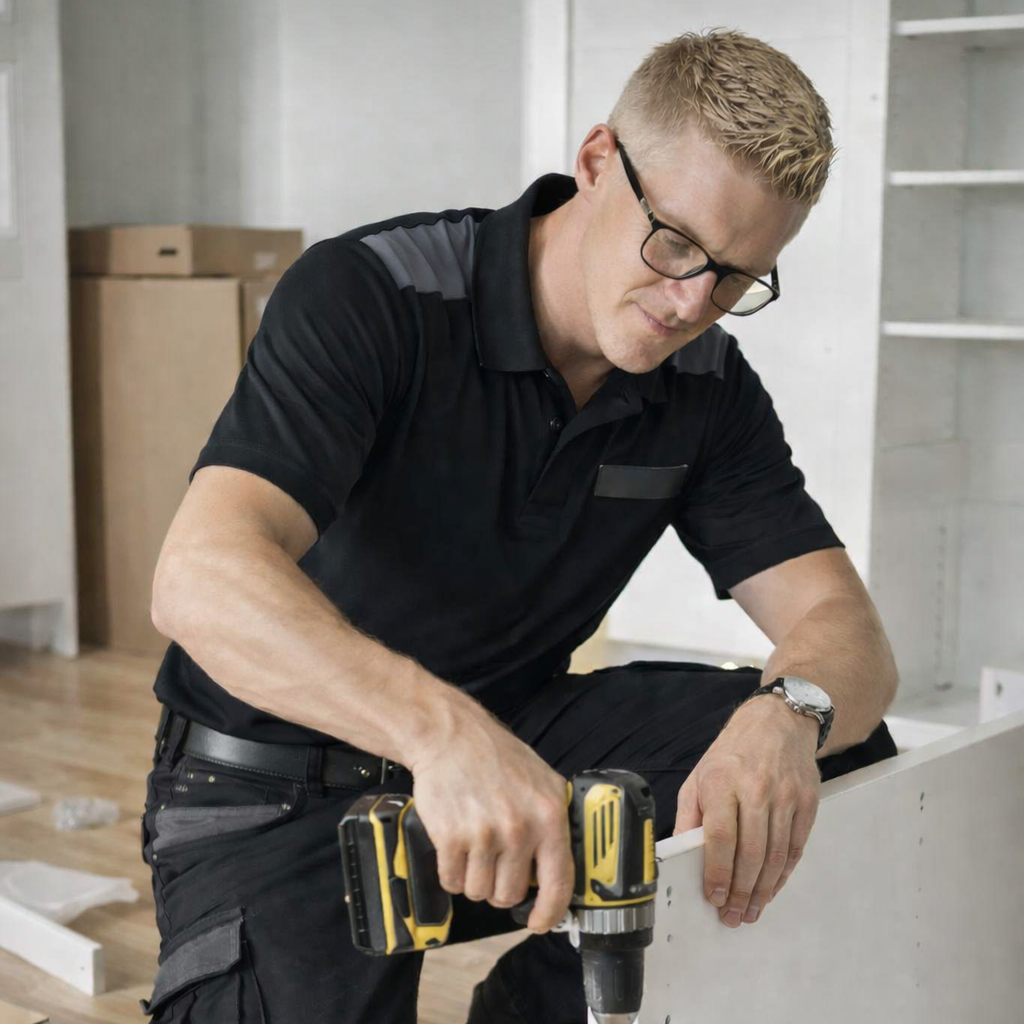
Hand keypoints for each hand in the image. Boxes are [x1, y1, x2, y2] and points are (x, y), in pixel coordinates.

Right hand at [408, 701, 573, 933]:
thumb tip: (559, 867)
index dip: (549, 912)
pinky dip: (452, 872)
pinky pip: (452, 882)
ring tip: (474, 849)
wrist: (451, 736)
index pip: (559, 882)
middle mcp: (519, 828)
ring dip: (474, 879)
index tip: (539, 922)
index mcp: (549, 816)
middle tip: (494, 863)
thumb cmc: (495, 756)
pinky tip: (455, 847)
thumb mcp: (542, 781)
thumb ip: (553, 822)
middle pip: (511, 894)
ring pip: (480, 892)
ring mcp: (484, 835)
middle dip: (500, 887)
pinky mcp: (451, 838)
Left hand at [672, 696, 820, 926]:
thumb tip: (680, 855)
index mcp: (721, 780)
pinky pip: (795, 847)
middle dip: (741, 891)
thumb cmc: (731, 753)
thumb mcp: (698, 776)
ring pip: (775, 855)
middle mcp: (755, 788)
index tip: (714, 898)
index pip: (719, 837)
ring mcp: (785, 795)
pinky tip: (772, 887)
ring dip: (764, 890)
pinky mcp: (807, 802)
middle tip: (734, 915)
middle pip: (750, 852)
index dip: (717, 873)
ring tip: (752, 910)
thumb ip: (688, 816)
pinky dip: (784, 873)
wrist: (777, 723)